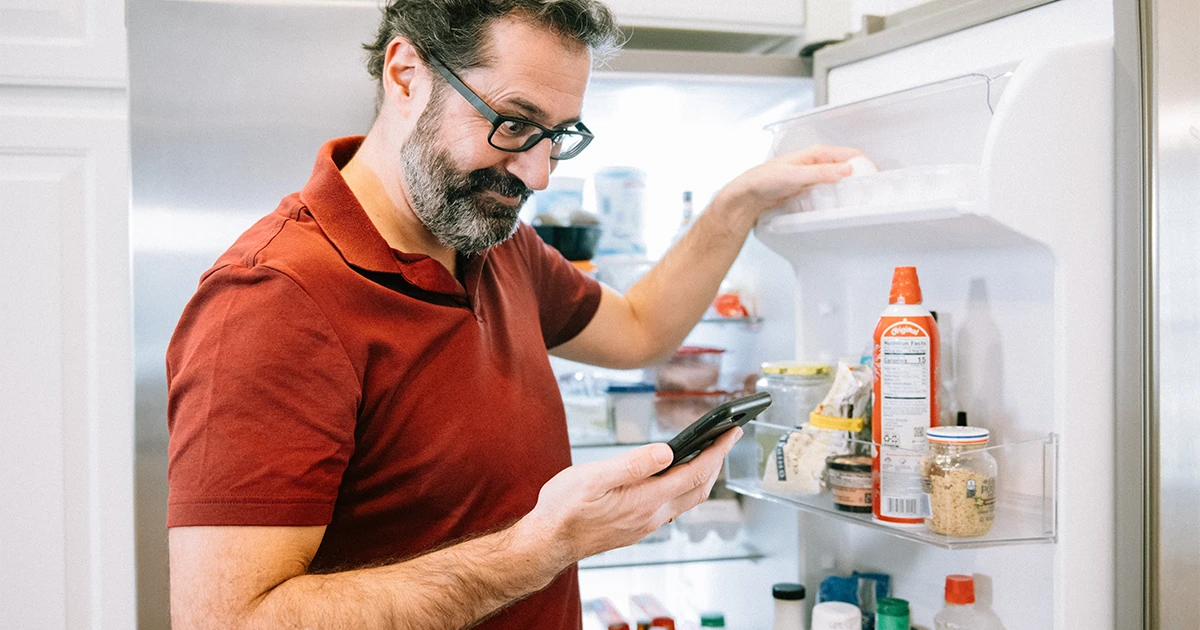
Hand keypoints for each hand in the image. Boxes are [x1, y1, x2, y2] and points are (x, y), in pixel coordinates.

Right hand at [518, 427, 743, 565]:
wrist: (547, 543)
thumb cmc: (564, 508)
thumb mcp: (593, 478)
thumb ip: (632, 465)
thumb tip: (667, 452)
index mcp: (645, 500)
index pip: (695, 473)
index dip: (717, 451)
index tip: (732, 432)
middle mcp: (652, 516)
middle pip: (699, 488)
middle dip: (717, 461)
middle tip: (727, 437)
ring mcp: (646, 524)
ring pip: (688, 499)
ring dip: (703, 476)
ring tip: (708, 453)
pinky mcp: (637, 528)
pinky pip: (673, 506)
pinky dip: (685, 487)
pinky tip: (676, 476)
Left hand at [716, 144, 866, 221]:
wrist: (749, 195)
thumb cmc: (764, 180)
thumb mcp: (796, 175)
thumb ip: (821, 173)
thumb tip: (846, 170)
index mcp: (816, 153)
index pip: (850, 154)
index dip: (865, 164)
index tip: (876, 178)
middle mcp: (817, 162)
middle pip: (848, 167)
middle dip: (860, 177)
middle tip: (870, 191)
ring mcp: (814, 176)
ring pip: (840, 180)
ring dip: (850, 187)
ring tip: (859, 199)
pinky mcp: (809, 188)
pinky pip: (830, 190)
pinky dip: (838, 195)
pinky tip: (840, 204)